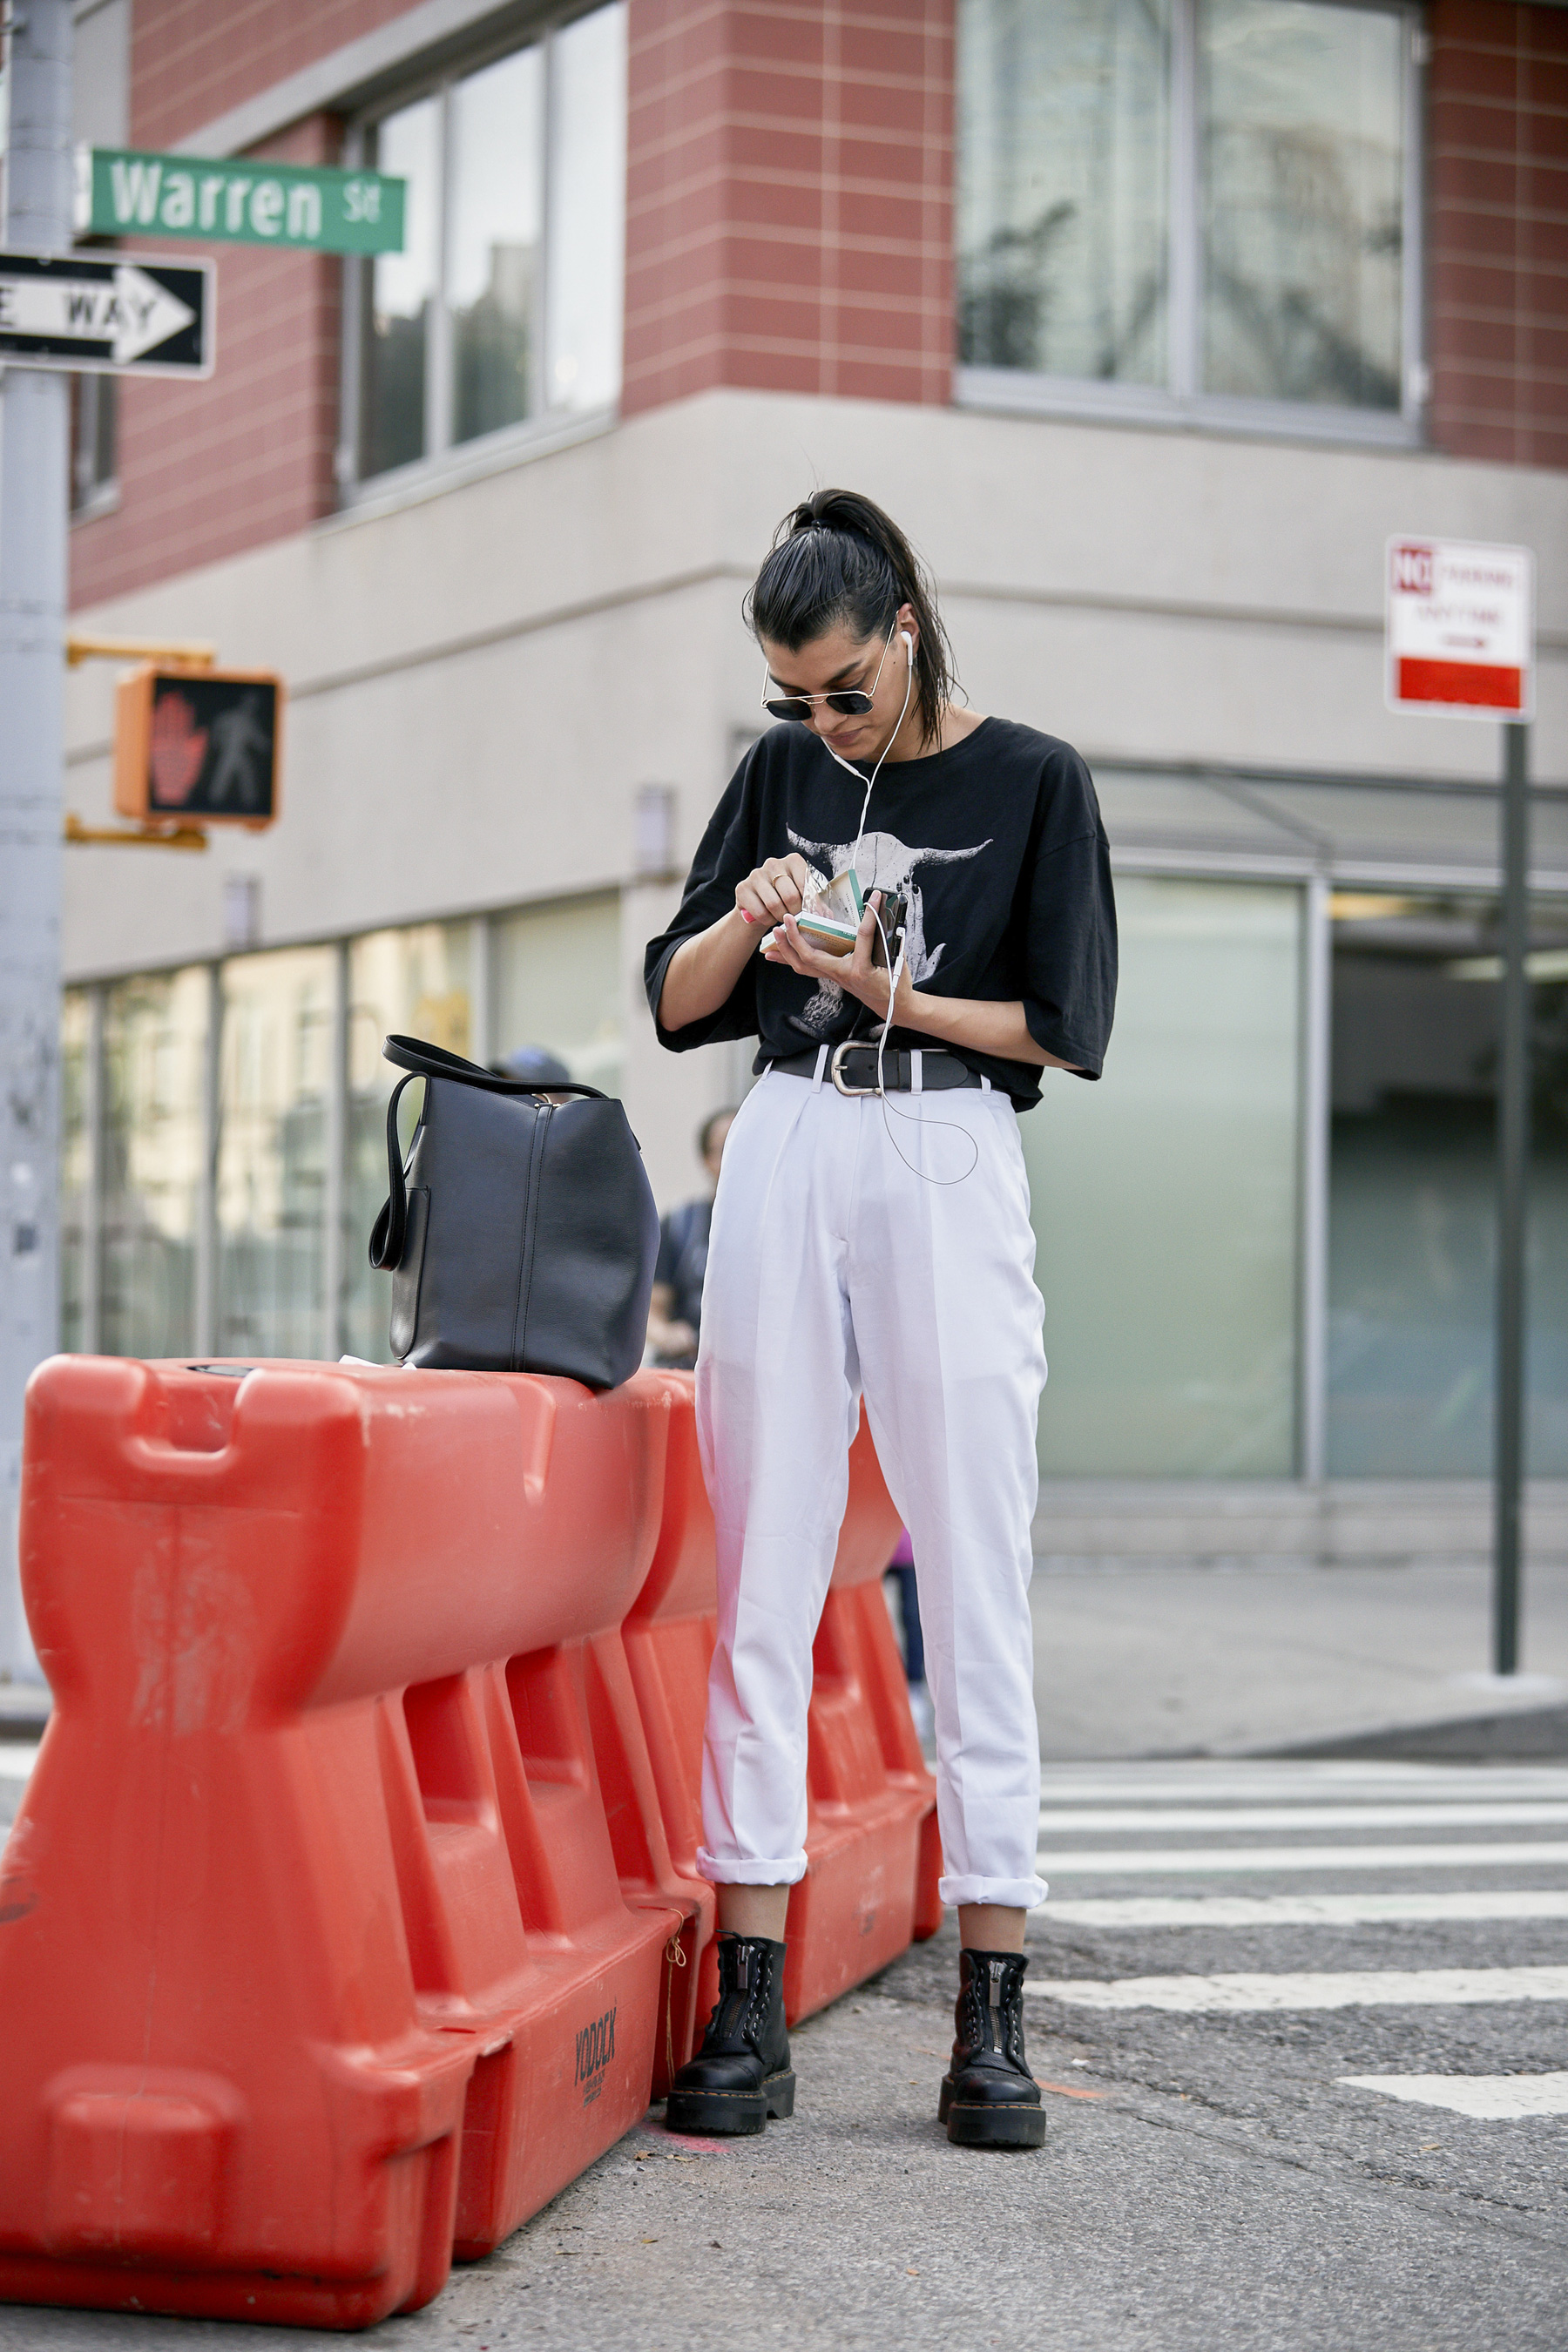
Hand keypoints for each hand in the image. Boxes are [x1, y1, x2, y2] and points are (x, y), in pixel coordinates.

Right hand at [736, 854, 812, 929]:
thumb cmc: (785, 898)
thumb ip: (815, 904)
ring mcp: (756, 874)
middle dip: (795, 913)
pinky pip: (760, 912)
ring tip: (783, 918)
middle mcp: (773, 863)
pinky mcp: (742, 888)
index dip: (810, 905)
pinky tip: (769, 918)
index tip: (812, 917)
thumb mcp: (803, 897)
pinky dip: (767, 921)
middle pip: (790, 895)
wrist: (759, 904)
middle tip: (796, 919)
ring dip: (781, 917)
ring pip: (774, 905)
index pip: (805, 883)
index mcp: (793, 861)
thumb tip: (827, 917)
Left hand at [763, 893, 917, 1025]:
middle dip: (796, 937)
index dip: (870, 916)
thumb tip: (884, 915)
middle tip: (788, 918)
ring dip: (786, 949)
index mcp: (862, 969)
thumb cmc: (895, 985)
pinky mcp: (832, 977)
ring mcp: (835, 977)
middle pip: (811, 956)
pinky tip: (778, 953)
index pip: (863, 936)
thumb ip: (891, 939)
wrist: (893, 1006)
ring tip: (775, 933)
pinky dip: (790, 959)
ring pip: (803, 965)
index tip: (873, 897)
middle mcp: (843, 974)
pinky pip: (806, 969)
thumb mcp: (897, 960)